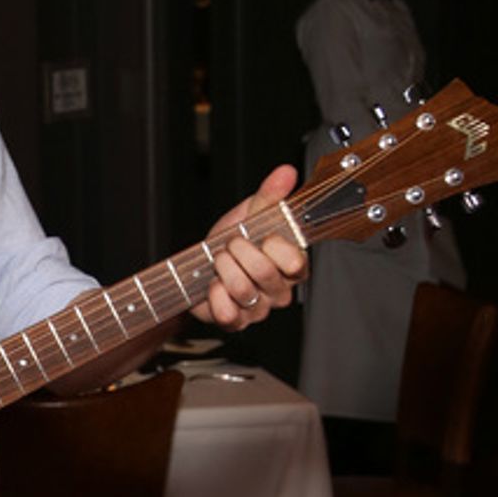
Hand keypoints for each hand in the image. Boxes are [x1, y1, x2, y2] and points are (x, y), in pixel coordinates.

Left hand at [192, 165, 307, 329]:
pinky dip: (215, 296)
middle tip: (231, 244)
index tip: (263, 235)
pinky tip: (214, 285)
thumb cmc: (231, 242)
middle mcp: (279, 290)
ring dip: (223, 269)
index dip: (275, 246)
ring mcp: (259, 309)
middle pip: (264, 272)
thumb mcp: (250, 214)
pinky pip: (228, 314)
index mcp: (291, 264)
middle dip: (239, 251)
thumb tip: (285, 173)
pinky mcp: (237, 322)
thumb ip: (270, 195)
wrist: (201, 265)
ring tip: (219, 261)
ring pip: (243, 290)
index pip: (296, 262)